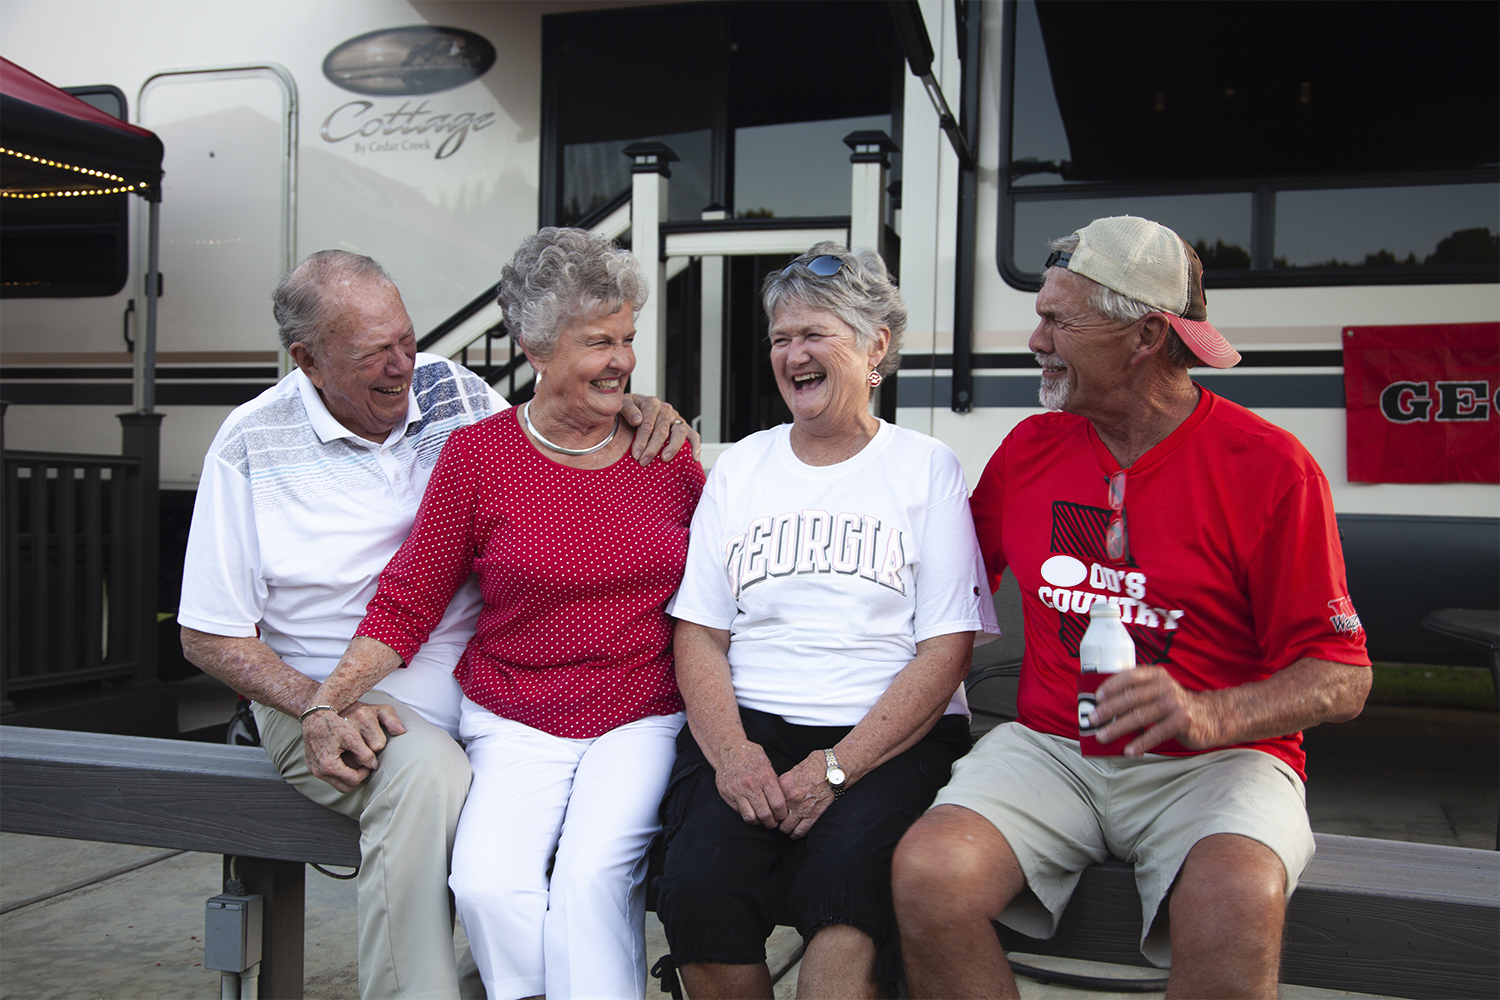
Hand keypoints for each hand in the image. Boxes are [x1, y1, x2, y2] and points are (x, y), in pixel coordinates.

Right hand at [302, 702, 404, 793]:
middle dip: (356, 778)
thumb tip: (374, 766)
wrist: (314, 716)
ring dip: (347, 777)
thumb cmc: (333, 724)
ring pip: (336, 783)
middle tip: (364, 766)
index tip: (370, 764)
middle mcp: (319, 771)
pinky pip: (327, 777)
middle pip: (344, 787)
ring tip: (356, 763)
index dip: (365, 773)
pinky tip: (345, 760)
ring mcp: (313, 770)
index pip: (353, 780)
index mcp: (329, 765)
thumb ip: (365, 754)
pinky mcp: (311, 766)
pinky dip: (338, 773)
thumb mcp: (352, 737)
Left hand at [621, 394, 700, 465]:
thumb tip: (637, 420)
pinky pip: (693, 435)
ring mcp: (676, 418)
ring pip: (679, 432)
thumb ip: (627, 409)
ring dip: (672, 447)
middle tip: (644, 461)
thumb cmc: (629, 412)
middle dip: (652, 448)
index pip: (648, 423)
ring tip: (664, 458)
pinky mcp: (683, 427)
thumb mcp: (622, 406)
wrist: (636, 411)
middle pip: (662, 430)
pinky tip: (694, 458)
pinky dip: (695, 447)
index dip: (641, 440)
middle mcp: (666, 409)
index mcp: (651, 403)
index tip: (636, 454)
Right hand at [713, 742, 786, 827]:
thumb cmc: (750, 755)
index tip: (782, 816)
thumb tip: (782, 801)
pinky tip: (752, 812)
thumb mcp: (767, 764)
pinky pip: (739, 812)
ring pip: (751, 817)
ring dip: (759, 822)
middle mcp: (751, 784)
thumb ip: (774, 783)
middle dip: (772, 823)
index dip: (782, 814)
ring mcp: (737, 790)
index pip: (778, 804)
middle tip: (773, 823)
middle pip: (765, 814)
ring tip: (762, 820)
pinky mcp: (727, 794)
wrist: (728, 749)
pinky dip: (747, 815)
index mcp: (765, 776)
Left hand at [776, 751, 835, 838]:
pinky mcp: (813, 815)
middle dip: (776, 819)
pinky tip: (794, 833)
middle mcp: (791, 798)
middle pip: (775, 817)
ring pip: (786, 828)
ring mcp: (802, 808)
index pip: (769, 801)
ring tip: (785, 826)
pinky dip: (795, 834)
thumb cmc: (816, 766)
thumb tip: (776, 792)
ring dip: (785, 828)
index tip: (770, 808)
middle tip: (777, 819)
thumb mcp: (793, 770)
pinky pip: (800, 831)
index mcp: (784, 785)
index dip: (769, 806)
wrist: (834, 770)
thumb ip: (783, 783)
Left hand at [1091, 667, 1225, 755]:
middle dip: (1108, 710)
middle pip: (1130, 697)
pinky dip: (1141, 743)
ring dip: (1118, 728)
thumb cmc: (1175, 705)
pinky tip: (1129, 751)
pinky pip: (1156, 733)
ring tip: (1103, 737)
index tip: (1096, 698)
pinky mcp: (1183, 720)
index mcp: (1155, 675)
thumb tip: (1102, 708)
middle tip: (1092, 721)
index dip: (1110, 686)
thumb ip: (1139, 693)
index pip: (1129, 676)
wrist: (1212, 716)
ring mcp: (1174, 703)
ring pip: (1140, 716)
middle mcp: (1165, 686)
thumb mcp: (1159, 691)